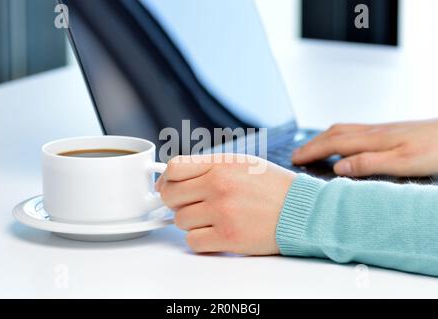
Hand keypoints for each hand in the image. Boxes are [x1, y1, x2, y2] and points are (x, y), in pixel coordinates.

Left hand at [155, 154, 295, 254]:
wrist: (302, 210)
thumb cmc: (273, 187)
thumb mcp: (242, 163)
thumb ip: (208, 167)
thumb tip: (174, 178)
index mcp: (221, 165)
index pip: (174, 168)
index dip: (166, 179)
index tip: (168, 186)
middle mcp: (219, 186)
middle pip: (170, 196)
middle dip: (176, 202)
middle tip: (190, 204)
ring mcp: (222, 212)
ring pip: (180, 220)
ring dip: (191, 222)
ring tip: (211, 218)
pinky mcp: (228, 237)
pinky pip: (193, 241)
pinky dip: (200, 239)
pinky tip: (215, 232)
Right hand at [292, 119, 437, 176]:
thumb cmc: (436, 150)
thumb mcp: (403, 163)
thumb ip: (369, 163)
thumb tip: (338, 167)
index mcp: (373, 139)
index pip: (333, 144)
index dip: (312, 151)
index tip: (294, 159)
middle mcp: (373, 131)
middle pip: (334, 133)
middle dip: (313, 143)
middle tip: (297, 154)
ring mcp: (381, 129)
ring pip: (343, 130)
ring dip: (324, 138)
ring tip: (313, 148)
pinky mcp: (389, 131)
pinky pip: (354, 131)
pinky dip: (339, 137)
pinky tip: (344, 145)